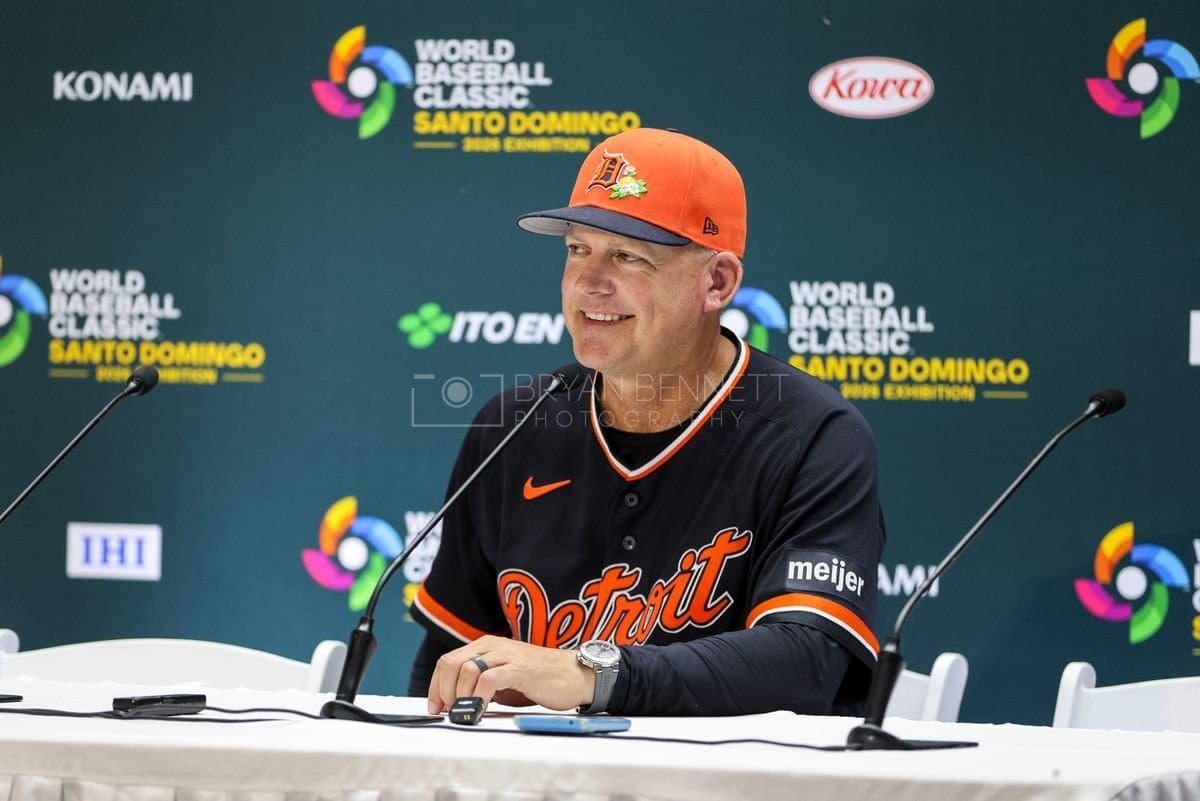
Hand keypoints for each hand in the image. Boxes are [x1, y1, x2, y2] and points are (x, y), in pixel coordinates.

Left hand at [427, 635, 594, 714]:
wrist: (575, 675)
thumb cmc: (541, 679)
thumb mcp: (505, 678)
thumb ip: (482, 684)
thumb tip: (456, 703)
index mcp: (486, 646)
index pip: (448, 661)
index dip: (435, 685)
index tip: (435, 707)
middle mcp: (493, 646)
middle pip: (451, 663)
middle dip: (443, 691)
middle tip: (447, 712)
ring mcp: (506, 655)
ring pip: (466, 670)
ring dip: (460, 696)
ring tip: (465, 713)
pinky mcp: (519, 668)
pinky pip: (489, 680)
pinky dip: (479, 698)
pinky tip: (481, 711)